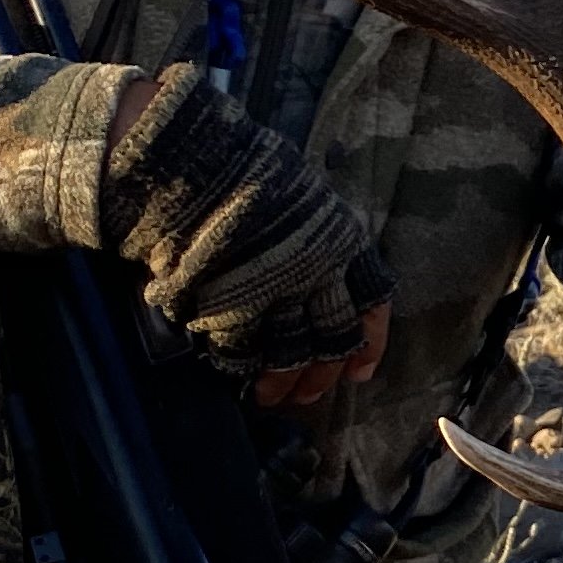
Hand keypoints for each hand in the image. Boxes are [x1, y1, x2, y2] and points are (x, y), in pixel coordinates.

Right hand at [97, 64, 394, 398]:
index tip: (360, 370)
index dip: (369, 342)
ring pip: (291, 354)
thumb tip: (320, 267)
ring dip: (283, 381)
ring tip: (271, 398)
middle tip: (309, 395)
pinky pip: (243, 350)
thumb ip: (314, 234)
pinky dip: (242, 367)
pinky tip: (237, 375)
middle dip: (323, 372)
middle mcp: (319, 273)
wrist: (190, 164)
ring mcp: (276, 294)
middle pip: (333, 339)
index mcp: (342, 240)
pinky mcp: (232, 309)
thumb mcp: (299, 191)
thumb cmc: (242, 166)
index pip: (372, 303)